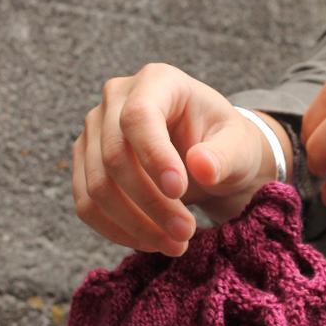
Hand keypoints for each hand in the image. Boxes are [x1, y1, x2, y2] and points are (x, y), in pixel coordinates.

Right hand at [71, 63, 283, 255]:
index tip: (179, 191)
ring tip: (175, 244)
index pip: (139, 116)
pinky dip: (117, 230)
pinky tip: (150, 242)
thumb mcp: (239, 145)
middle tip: (185, 233)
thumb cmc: (226, 143)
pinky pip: (87, 204)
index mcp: (157, 80)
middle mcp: (116, 99)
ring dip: (134, 224)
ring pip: (97, 186)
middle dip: (150, 202)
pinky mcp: (86, 163)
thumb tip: (202, 167)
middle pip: (114, 155)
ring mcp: (95, 131)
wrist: (210, 157)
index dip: (154, 156)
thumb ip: (224, 155)